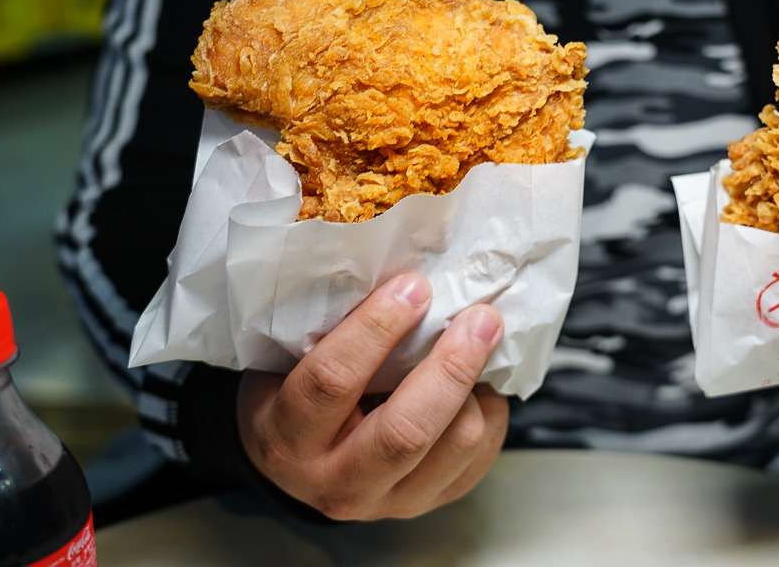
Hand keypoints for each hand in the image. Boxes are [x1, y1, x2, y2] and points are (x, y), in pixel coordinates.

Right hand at [237, 273, 508, 519]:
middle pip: (406, 431)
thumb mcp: (288, 362)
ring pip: (456, 444)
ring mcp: (388, 503)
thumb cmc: (294, 393)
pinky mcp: (430, 503)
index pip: (332, 382)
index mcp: (288, 439)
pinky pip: (480, 457)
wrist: (297, 463)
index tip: (414, 287)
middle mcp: (337, 483)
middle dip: (451, 366)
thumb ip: (329, 329)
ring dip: (477, 385)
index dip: (376, 329)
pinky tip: (478, 381)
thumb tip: (401, 275)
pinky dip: (490, 410)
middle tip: (479, 317)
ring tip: (480, 341)